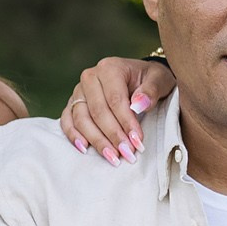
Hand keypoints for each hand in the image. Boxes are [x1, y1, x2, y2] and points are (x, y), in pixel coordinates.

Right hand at [58, 57, 173, 160]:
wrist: (139, 76)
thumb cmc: (150, 78)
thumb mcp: (159, 79)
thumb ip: (151, 91)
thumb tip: (138, 105)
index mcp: (110, 68)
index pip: (115, 99)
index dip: (126, 122)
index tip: (137, 141)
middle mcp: (90, 77)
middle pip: (97, 111)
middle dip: (113, 135)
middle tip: (128, 154)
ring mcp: (79, 91)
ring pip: (81, 118)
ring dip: (96, 140)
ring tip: (112, 157)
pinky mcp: (73, 103)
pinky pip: (67, 120)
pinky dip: (73, 135)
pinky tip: (85, 149)